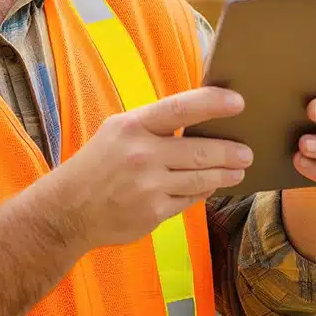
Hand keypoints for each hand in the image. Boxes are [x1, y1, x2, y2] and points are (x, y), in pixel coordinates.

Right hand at [55, 87, 251, 248]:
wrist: (68, 210)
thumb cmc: (100, 163)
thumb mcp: (118, 131)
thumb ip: (155, 125)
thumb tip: (201, 119)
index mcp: (133, 127)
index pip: (181, 109)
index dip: (212, 103)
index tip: (239, 102)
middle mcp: (142, 155)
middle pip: (200, 150)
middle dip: (230, 151)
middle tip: (248, 152)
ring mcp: (149, 186)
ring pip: (202, 178)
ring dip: (225, 174)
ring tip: (239, 169)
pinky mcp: (153, 213)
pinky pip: (189, 199)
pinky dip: (203, 192)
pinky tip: (211, 186)